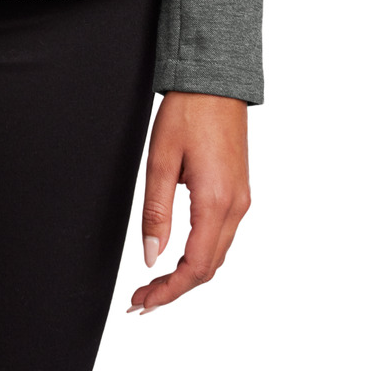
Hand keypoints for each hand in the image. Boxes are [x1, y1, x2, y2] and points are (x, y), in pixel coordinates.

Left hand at [128, 92, 249, 313]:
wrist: (215, 80)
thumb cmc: (188, 110)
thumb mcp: (160, 158)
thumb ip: (156, 211)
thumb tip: (151, 256)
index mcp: (216, 201)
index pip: (195, 267)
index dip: (169, 291)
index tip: (142, 302)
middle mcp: (236, 206)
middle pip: (209, 268)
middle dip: (175, 289)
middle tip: (141, 300)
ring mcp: (241, 199)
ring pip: (216, 254)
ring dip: (187, 274)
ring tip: (154, 283)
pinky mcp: (238, 191)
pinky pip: (221, 236)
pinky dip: (200, 254)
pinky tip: (178, 257)